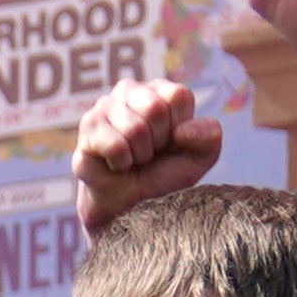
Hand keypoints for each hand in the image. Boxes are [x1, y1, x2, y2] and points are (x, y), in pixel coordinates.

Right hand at [73, 77, 226, 231]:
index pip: (177, 96)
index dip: (178, 127)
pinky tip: (116, 165)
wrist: (129, 206)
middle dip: (158, 141)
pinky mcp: (86, 131)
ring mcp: (103, 109)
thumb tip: (181, 131)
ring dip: (139, 155)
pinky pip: (115, 146)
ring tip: (133, 159)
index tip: (171, 142)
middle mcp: (128, 91)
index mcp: (158, 90)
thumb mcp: (199, 158)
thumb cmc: (163, 175)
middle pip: (155, 108)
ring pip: (134, 128)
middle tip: (150, 153)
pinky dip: (121, 164)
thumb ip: (209, 136)